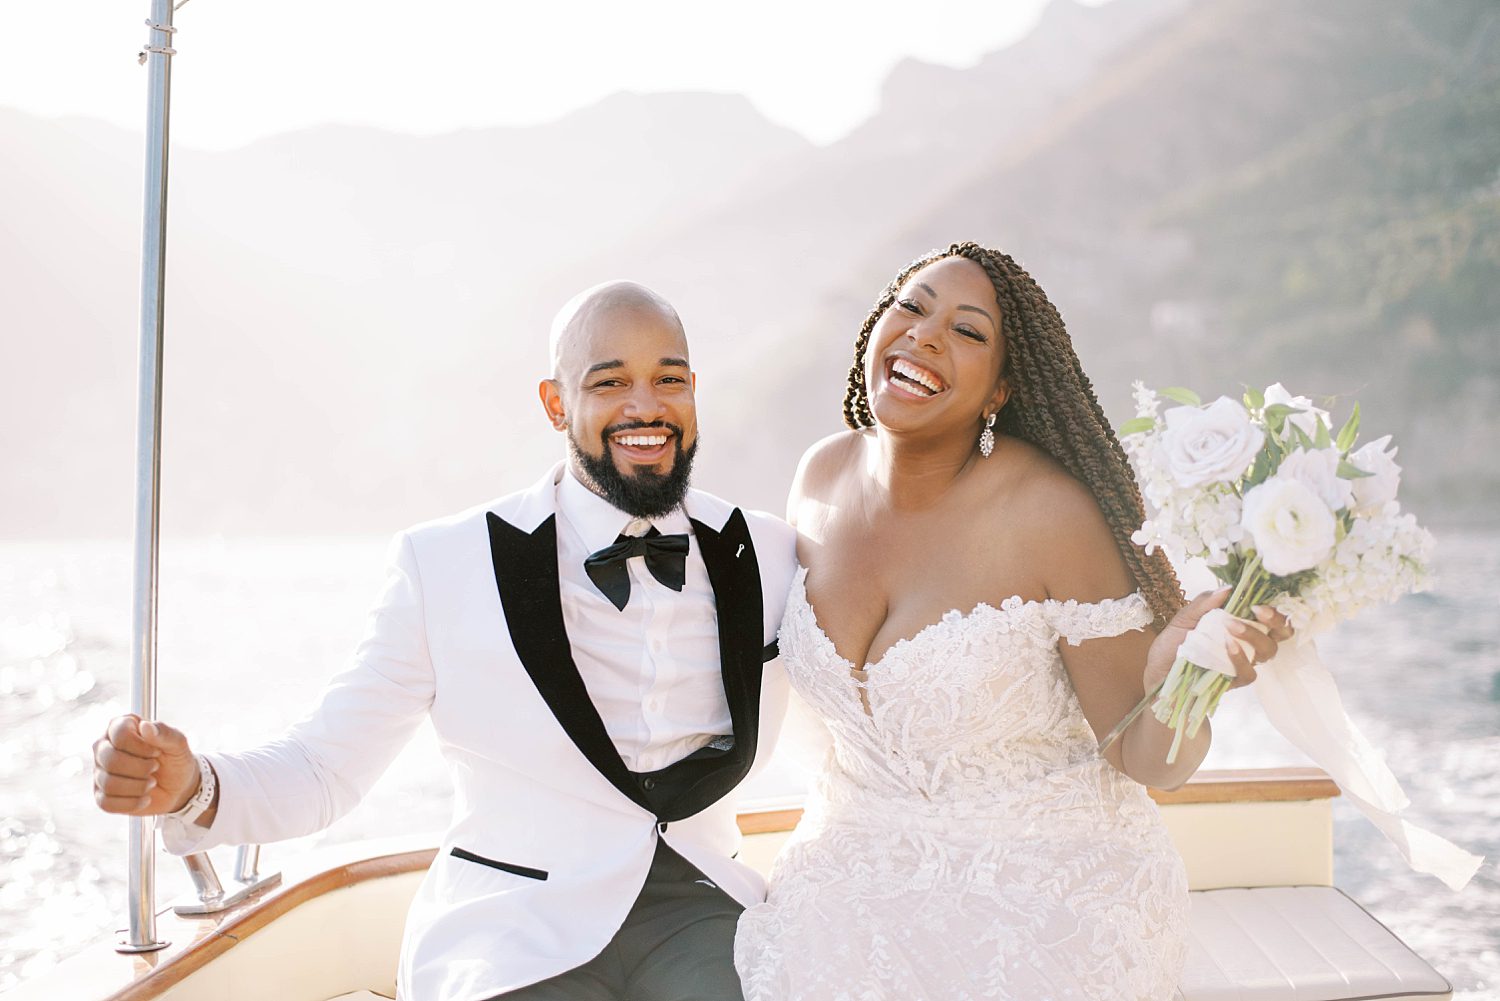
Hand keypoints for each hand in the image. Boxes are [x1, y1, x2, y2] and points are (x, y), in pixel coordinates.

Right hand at [92, 714, 198, 814]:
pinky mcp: (101, 795)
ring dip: (138, 786)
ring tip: (151, 782)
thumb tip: (145, 726)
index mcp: (119, 727)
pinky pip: (107, 803)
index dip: (141, 747)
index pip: (120, 734)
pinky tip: (144, 798)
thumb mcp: (178, 743)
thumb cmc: (175, 759)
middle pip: (110, 760)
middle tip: (155, 767)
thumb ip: (164, 733)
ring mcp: (100, 772)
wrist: (178, 787)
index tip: (157, 752)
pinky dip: (132, 803)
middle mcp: (104, 747)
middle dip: (140, 768)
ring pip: (109, 783)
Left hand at [1144, 590, 1293, 691]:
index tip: (1259, 599)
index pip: (1270, 613)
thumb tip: (1227, 588)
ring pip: (1268, 650)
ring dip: (1253, 634)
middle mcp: (1248, 641)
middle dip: (1277, 620)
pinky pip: (1249, 673)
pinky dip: (1241, 658)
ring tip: (1231, 625)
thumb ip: (1204, 603)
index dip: (1274, 606)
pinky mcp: (1235, 680)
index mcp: (1241, 622)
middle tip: (1258, 609)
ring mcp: (1243, 661)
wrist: (1158, 672)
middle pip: (1281, 633)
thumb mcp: (1184, 618)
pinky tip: (1228, 646)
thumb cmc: (1173, 643)